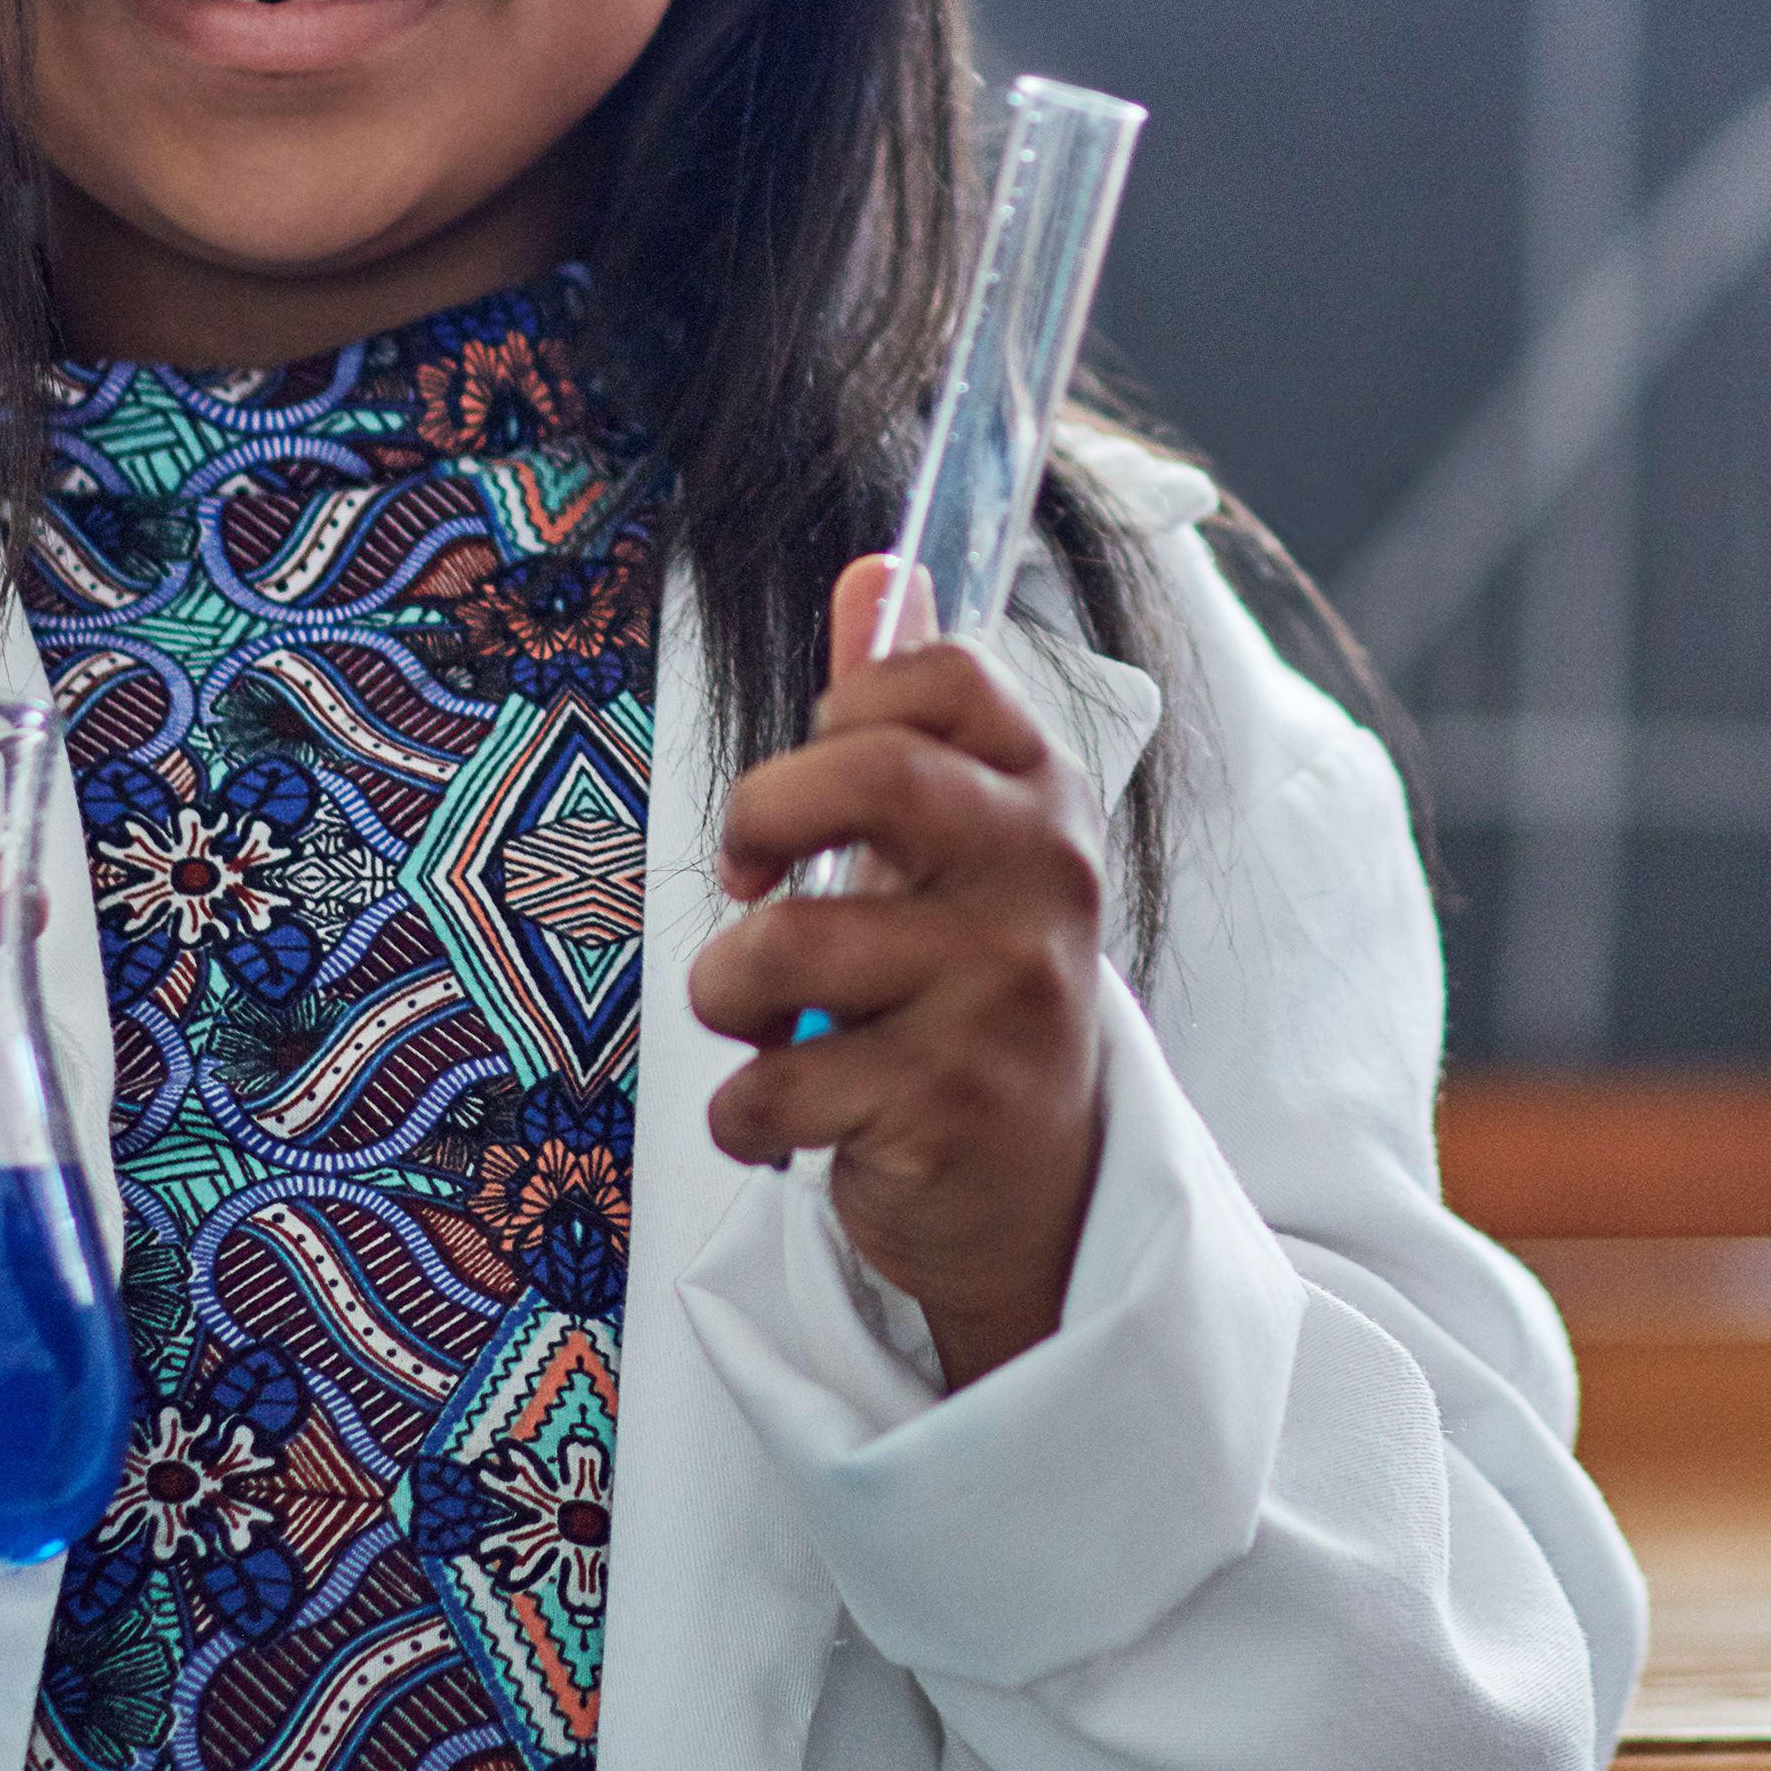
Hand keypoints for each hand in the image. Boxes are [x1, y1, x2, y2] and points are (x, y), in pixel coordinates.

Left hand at [693, 557, 1106, 1386]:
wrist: (1039, 1200)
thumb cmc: (968, 1003)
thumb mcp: (953, 854)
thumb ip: (902, 719)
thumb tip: (874, 570)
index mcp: (1041, 798)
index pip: (940, 676)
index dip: (837, 713)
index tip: (812, 779)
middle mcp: (1043, 881)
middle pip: (869, 778)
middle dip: (760, 820)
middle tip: (752, 880)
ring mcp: (1005, 994)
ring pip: (786, 944)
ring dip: (727, 993)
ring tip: (765, 1024)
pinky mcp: (952, 1103)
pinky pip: (775, 1083)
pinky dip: (746, 1115)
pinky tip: (790, 1119)